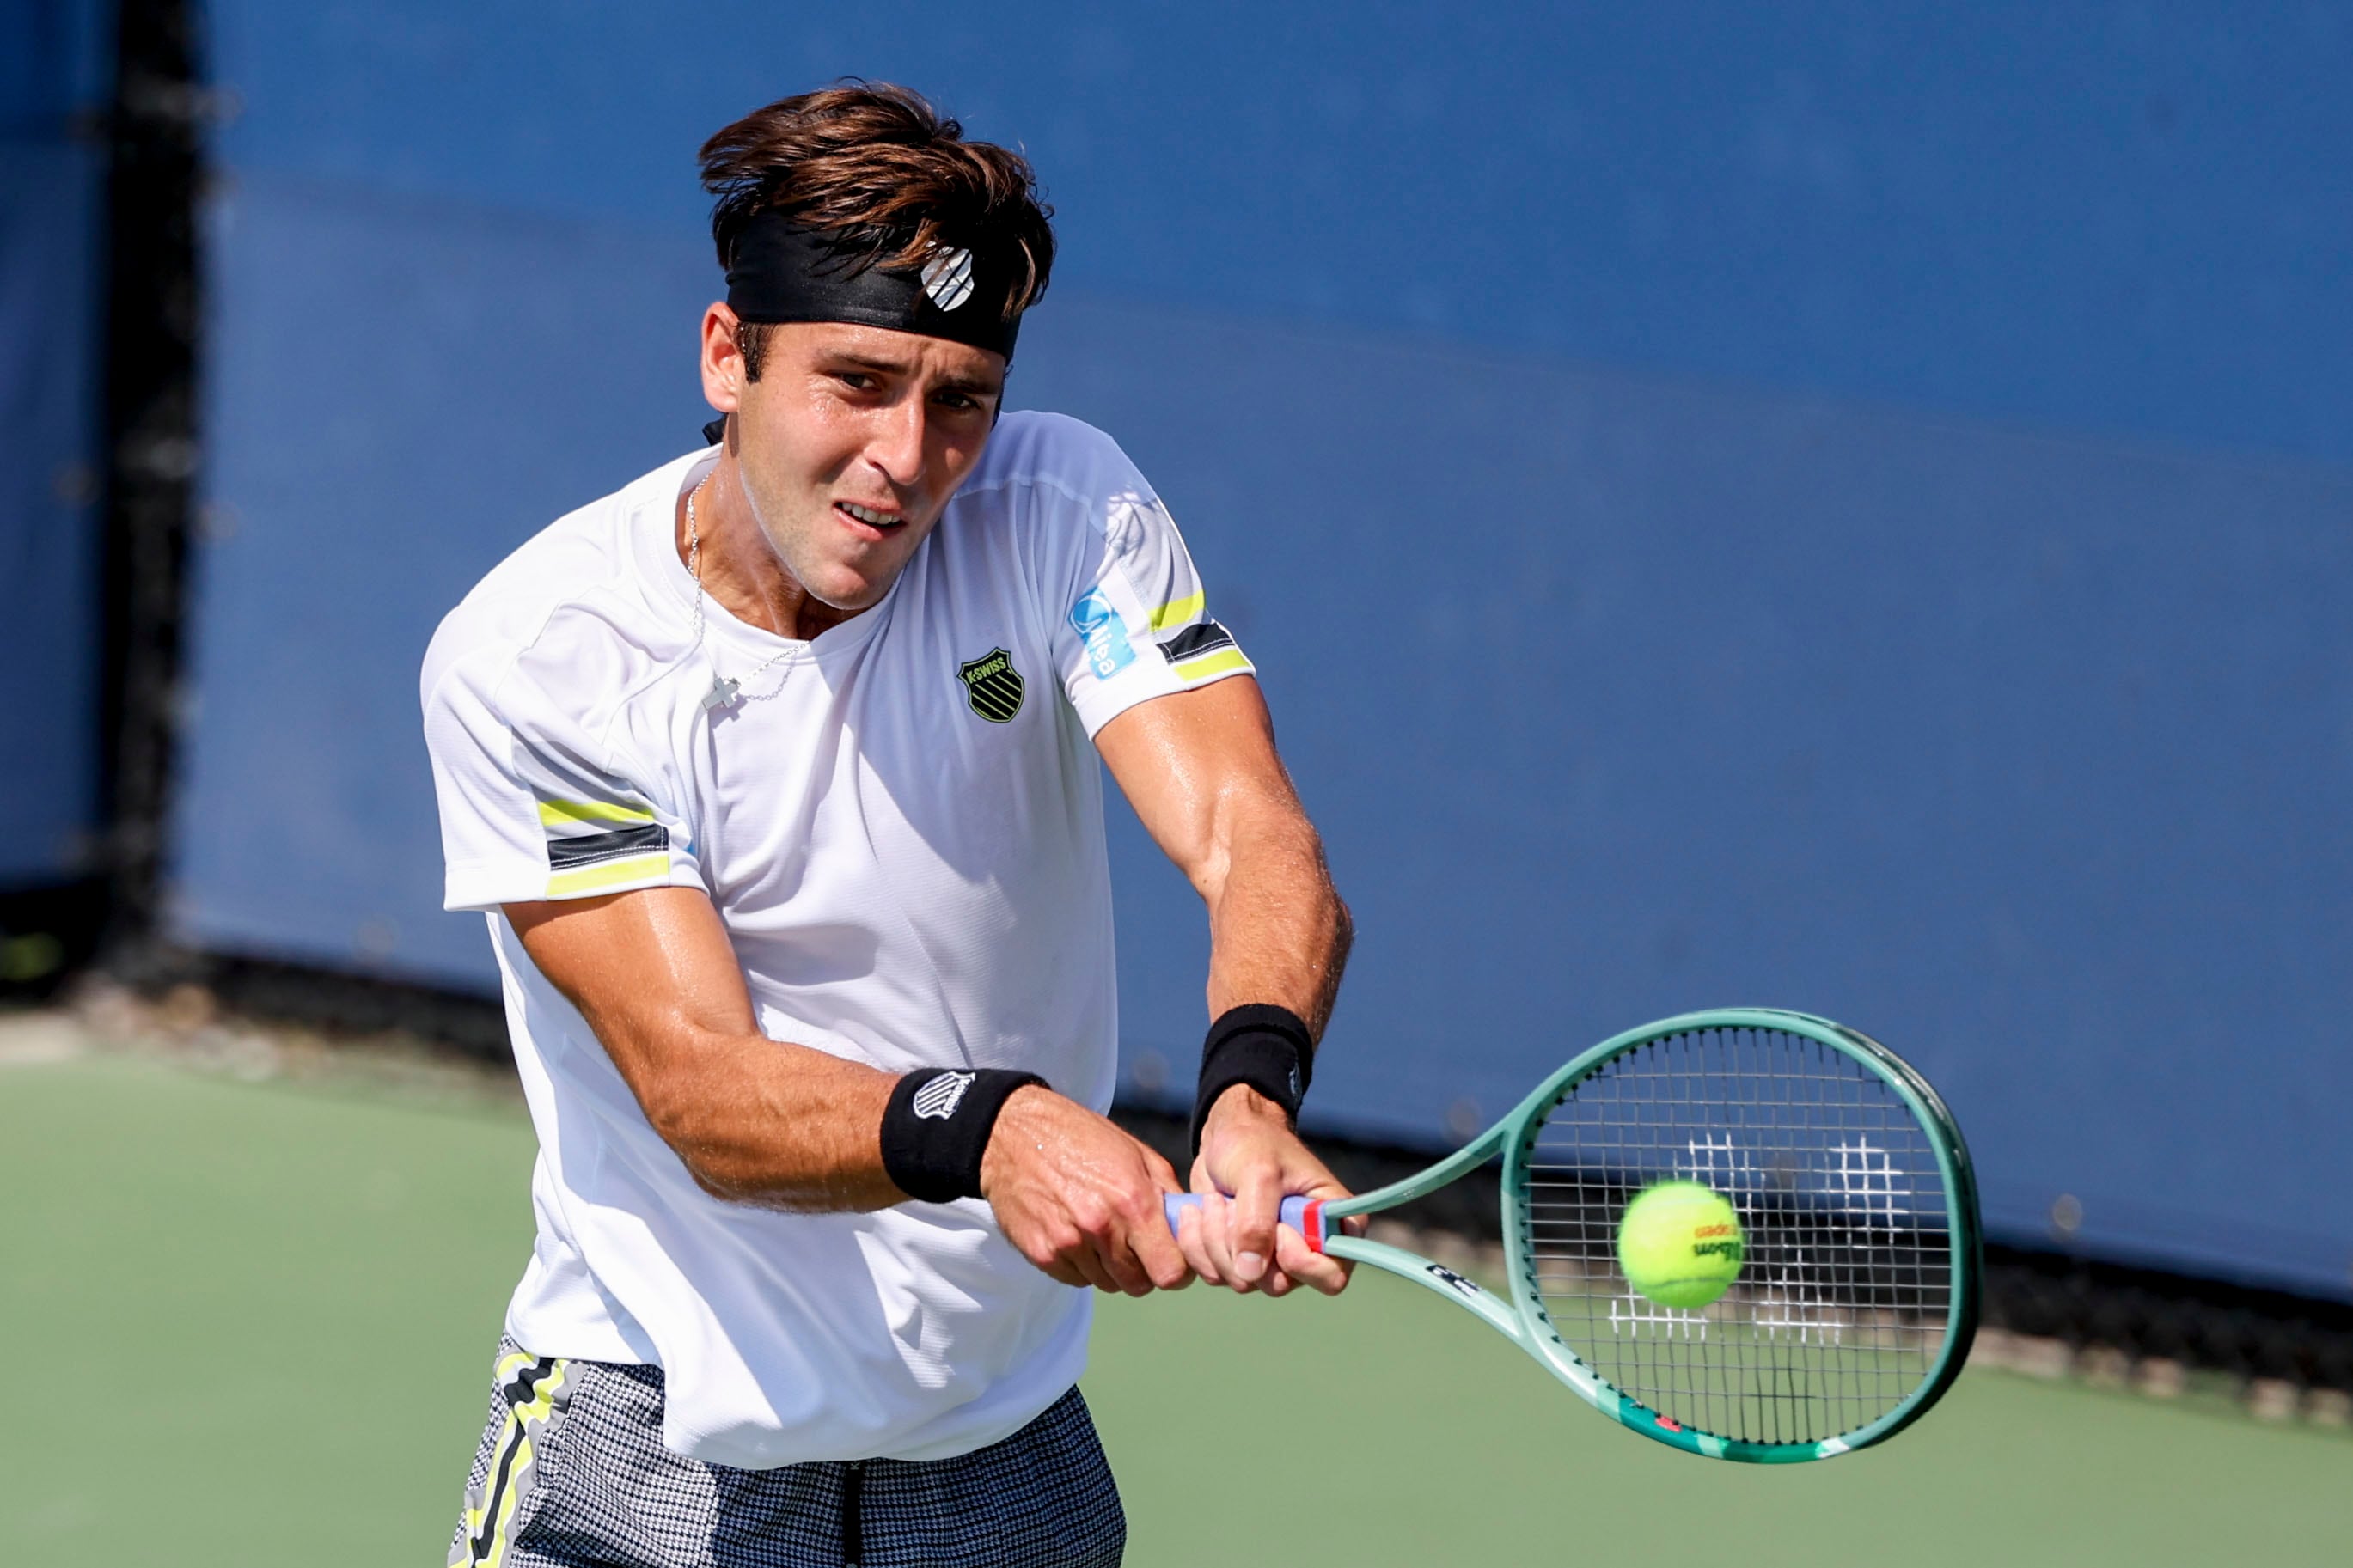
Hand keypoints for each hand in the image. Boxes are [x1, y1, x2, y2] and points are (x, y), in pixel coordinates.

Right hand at [980, 1086, 1193, 1295]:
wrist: (1014, 1134)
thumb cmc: (1081, 1138)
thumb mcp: (1137, 1153)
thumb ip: (1168, 1194)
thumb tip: (1189, 1229)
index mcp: (1133, 1201)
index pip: (1170, 1272)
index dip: (1176, 1271)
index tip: (1171, 1260)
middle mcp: (1101, 1226)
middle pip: (1139, 1285)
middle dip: (1143, 1270)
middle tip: (1134, 1244)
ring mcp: (1068, 1243)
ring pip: (1108, 1284)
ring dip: (1111, 1267)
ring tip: (1100, 1232)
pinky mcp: (1042, 1253)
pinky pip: (1077, 1279)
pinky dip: (1082, 1265)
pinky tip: (1075, 1233)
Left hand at [1174, 1086, 1354, 1296]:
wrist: (1225, 1136)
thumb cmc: (1255, 1144)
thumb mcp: (1259, 1175)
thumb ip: (1257, 1224)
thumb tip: (1250, 1274)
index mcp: (1333, 1226)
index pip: (1331, 1276)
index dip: (1300, 1263)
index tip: (1277, 1228)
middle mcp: (1306, 1251)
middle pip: (1278, 1284)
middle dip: (1243, 1245)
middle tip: (1233, 1205)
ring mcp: (1271, 1260)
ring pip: (1241, 1281)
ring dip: (1216, 1241)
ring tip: (1215, 1200)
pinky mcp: (1238, 1260)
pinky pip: (1214, 1274)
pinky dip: (1197, 1244)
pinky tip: (1198, 1211)